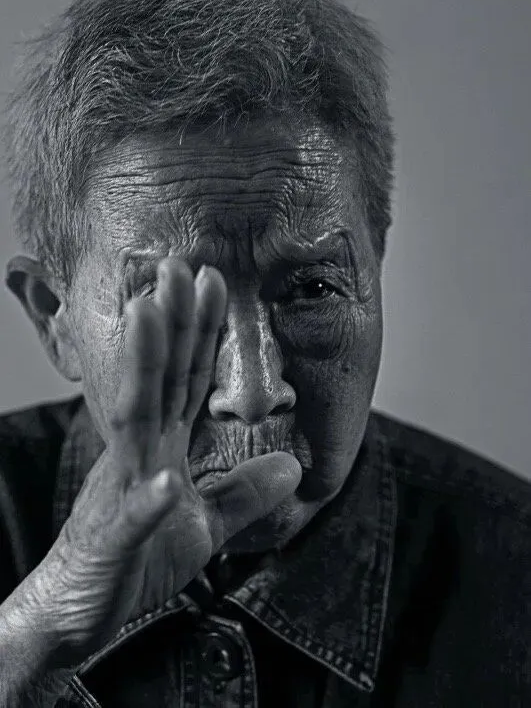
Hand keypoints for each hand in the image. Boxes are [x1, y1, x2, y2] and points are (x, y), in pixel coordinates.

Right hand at [6, 258, 301, 670]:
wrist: (81, 612)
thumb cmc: (136, 562)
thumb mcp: (205, 526)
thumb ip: (244, 493)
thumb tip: (294, 466)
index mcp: (161, 447)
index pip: (185, 378)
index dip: (201, 331)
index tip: (213, 281)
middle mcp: (139, 455)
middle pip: (157, 380)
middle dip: (170, 322)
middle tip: (178, 266)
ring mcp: (123, 493)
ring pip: (132, 423)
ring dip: (142, 370)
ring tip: (149, 317)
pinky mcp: (114, 540)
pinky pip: (134, 517)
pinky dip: (151, 499)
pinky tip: (168, 480)